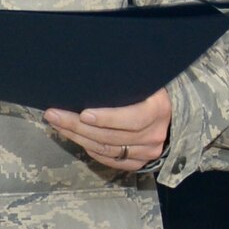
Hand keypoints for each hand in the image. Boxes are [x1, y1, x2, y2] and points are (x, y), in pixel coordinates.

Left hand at [45, 88, 173, 172]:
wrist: (174, 113)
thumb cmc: (153, 91)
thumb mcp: (147, 80)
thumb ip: (129, 78)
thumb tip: (95, 66)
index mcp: (158, 110)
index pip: (132, 119)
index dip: (107, 118)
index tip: (83, 113)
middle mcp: (155, 135)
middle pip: (112, 137)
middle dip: (78, 126)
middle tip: (55, 115)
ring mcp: (148, 151)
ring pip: (107, 150)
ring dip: (78, 137)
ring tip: (58, 124)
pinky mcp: (140, 162)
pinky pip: (110, 160)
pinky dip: (91, 150)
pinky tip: (75, 138)